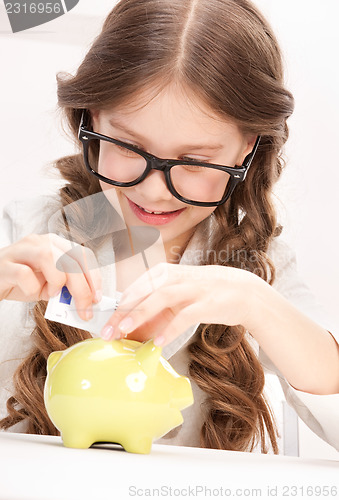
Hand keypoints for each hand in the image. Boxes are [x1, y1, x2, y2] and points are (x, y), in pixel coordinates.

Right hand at [0, 233, 101, 319]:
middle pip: (70, 257)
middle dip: (82, 287)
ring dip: (57, 281)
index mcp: (54, 243)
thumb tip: (88, 302)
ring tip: (52, 294)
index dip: (94, 276)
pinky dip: (32, 288)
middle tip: (84, 309)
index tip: (98, 298)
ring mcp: (21, 251)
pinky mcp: (5, 265)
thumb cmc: (20, 282)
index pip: (83, 254)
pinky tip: (31, 293)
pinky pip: (24, 274)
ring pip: (49, 256)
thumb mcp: (49, 285)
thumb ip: (67, 288)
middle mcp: (39, 241)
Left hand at [100, 262, 258, 345]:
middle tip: (107, 331)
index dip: (117, 307)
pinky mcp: (207, 302)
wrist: (243, 292)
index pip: (134, 289)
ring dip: (140, 314)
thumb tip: (131, 333)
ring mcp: (192, 288)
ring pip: (160, 297)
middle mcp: (175, 277)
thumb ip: (156, 313)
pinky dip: (171, 328)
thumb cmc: (204, 295)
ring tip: (125, 331)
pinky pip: (185, 315)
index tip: (104, 325)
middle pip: (142, 292)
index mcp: (164, 273)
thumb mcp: (177, 299)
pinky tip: (160, 342)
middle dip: (122, 312)